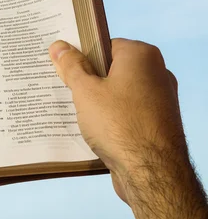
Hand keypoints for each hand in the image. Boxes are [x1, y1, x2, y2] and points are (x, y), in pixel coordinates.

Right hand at [49, 38, 207, 218]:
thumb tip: (59, 45)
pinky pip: (127, 112)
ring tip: (72, 109)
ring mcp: (160, 99)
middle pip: (112, 68)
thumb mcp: (85, 91)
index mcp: (142, 56)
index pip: (105, 44)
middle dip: (88, 78)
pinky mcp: (157, 123)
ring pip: (118, 92)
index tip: (62, 66)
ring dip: (97, 100)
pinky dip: (111, 117)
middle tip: (62, 87)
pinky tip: (91, 128)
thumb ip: (71, 66)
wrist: (151, 173)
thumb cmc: (117, 123)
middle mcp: (157, 72)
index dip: (81, 54)